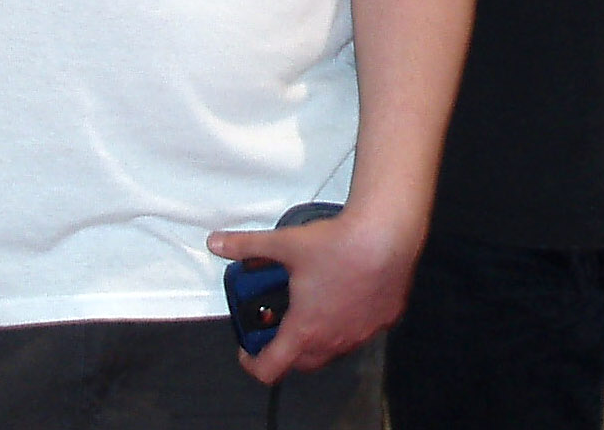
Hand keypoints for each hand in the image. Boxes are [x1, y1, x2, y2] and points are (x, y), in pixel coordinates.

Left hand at [205, 207, 421, 384]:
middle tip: (279, 327)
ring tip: (312, 310)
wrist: (386, 234)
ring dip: (318, 339)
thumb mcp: (284, 243)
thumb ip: (246, 246)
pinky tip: (346, 298)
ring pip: (334, 350)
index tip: (247, 350)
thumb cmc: (337, 243)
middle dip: (286, 351)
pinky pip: (361, 332)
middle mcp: (333, 339)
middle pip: (302, 363)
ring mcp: (361, 333)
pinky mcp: (384, 320)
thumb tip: (217, 243)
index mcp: (304, 329)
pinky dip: (348, 324)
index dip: (252, 364)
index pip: (271, 368)